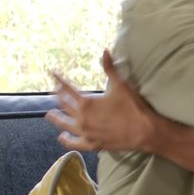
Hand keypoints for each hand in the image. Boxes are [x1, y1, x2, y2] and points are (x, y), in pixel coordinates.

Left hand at [45, 51, 160, 151]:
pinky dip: (66, 140)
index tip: (53, 74)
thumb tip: (104, 51)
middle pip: (65, 105)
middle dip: (59, 96)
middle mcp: (82, 118)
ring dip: (56, 118)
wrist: (144, 131)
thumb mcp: (121, 85)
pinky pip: (74, 143)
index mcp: (87, 103)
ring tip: (49, 114)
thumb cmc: (132, 107)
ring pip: (64, 124)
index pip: (67, 89)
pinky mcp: (92, 144)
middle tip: (54, 91)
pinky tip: (62, 137)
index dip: (59, 80)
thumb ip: (110, 68)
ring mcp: (85, 132)